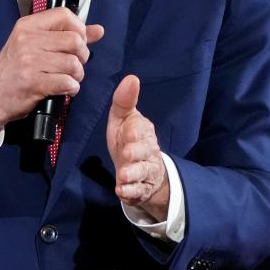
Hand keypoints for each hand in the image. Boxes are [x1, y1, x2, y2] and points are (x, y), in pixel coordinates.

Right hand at [0, 8, 104, 138]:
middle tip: (74, 65)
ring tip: (68, 79)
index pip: (65, 15)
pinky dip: (71, 88)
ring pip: (73, 63)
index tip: (78, 43)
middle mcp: (28, 39)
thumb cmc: (13, 70)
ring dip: (77, 75)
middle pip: (74, 40)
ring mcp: (29, 61)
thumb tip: (98, 30)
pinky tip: (64, 89)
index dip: (80, 29)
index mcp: (28, 25)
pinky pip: (66, 82)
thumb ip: (65, 35)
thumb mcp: (33, 45)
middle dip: (82, 56)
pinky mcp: (33, 82)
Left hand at [107, 75, 168, 221]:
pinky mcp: (141, 188)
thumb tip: (132, 78)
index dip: (134, 132)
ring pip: (142, 172)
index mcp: (143, 131)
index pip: (140, 129)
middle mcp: (147, 150)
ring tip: (123, 176)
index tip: (128, 133)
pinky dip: (130, 192)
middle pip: (144, 151)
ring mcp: (145, 170)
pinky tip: (121, 191)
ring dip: (132, 174)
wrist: (143, 170)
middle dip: (136, 152)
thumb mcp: (123, 119)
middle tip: (128, 153)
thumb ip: (124, 101)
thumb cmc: (128, 140)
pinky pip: (137, 191)